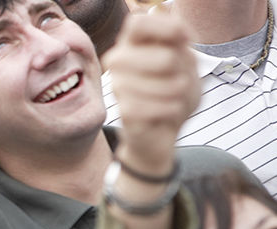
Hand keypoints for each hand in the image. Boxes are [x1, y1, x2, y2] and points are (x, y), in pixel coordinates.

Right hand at [104, 14, 198, 173]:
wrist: (162, 130)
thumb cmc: (172, 90)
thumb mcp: (185, 60)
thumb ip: (180, 40)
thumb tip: (178, 29)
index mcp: (132, 42)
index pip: (138, 22)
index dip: (166, 29)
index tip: (183, 41)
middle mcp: (119, 60)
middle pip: (165, 58)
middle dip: (183, 73)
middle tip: (177, 80)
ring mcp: (118, 85)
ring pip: (166, 85)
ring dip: (180, 94)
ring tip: (172, 98)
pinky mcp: (125, 110)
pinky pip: (161, 107)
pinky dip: (173, 111)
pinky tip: (166, 113)